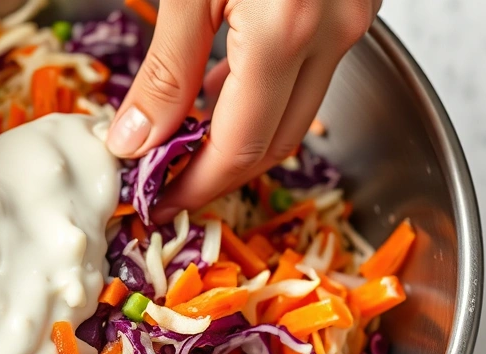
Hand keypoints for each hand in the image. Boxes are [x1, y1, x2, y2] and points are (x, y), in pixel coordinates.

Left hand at [105, 0, 380, 220]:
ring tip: (182, 149)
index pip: (241, 146)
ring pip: (296, 111)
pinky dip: (260, 97)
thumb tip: (135, 140)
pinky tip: (219, 95)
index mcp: (285, 29)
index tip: (154, 201)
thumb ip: (164, 68)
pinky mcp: (351, 2)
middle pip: (276, 141)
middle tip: (165, 186)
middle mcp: (333, 31)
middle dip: (218, 175)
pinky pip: (307, 73)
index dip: (196, 186)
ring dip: (240, 139)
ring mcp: (350, 16)